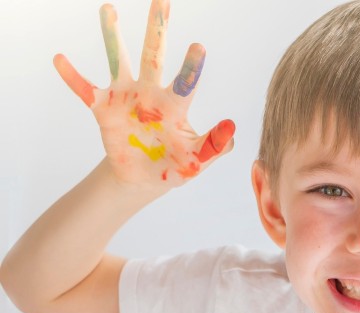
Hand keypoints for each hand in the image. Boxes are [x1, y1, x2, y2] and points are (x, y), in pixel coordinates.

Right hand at [53, 0, 233, 188]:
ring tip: (108, 9)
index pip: (185, 82)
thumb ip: (215, 145)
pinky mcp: (103, 108)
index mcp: (176, 104)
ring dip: (112, 36)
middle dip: (157, 30)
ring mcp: (126, 97)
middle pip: (154, 56)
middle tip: (162, 0)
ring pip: (119, 61)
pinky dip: (72, 76)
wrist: (145, 179)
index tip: (198, 46)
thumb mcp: (198, 160)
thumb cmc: (176, 166)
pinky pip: (85, 89)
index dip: (191, 66)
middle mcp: (151, 93)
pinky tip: (59, 58)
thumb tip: (232, 128)